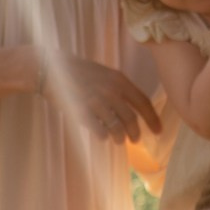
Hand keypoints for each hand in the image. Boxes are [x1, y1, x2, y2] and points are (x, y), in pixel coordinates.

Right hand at [46, 54, 161, 144]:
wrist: (51, 69)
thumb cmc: (78, 72)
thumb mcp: (104, 74)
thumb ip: (118, 88)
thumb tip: (131, 108)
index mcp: (119, 80)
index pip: (143, 102)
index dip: (152, 119)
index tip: (158, 131)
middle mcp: (111, 91)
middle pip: (131, 118)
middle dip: (135, 132)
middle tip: (136, 140)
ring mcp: (96, 101)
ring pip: (116, 127)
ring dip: (119, 137)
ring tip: (118, 140)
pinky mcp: (82, 111)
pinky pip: (98, 130)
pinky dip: (102, 136)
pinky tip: (101, 137)